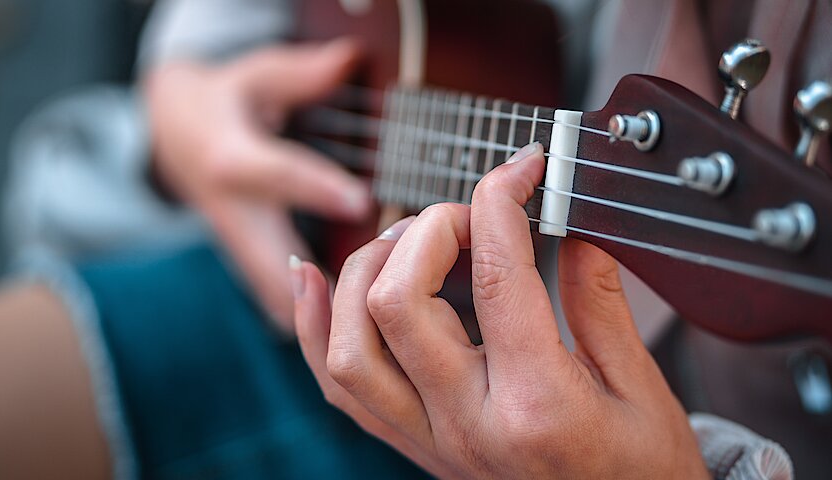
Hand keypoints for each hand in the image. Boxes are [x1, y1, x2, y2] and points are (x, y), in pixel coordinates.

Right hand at [144, 39, 368, 332]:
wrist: (171, 138)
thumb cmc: (221, 102)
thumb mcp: (253, 75)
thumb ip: (299, 72)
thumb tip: (350, 55)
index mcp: (231, 159)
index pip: (277, 175)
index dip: (318, 187)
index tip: (362, 202)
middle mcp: (232, 213)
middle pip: (269, 264)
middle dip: (319, 287)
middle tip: (375, 304)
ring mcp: (238, 245)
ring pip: (274, 295)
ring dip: (319, 313)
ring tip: (375, 329)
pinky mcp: (249, 262)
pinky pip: (278, 299)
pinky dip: (311, 316)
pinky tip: (354, 334)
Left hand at [292, 143, 707, 477]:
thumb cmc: (640, 470)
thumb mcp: (643, 386)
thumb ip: (601, 300)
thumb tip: (571, 224)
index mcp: (537, 403)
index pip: (495, 277)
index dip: (501, 202)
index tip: (521, 169)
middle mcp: (467, 423)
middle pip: (398, 303)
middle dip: (427, 230)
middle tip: (469, 215)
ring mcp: (430, 437)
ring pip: (351, 346)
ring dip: (364, 272)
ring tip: (406, 239)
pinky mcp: (413, 443)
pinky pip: (340, 389)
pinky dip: (314, 327)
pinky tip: (312, 278)